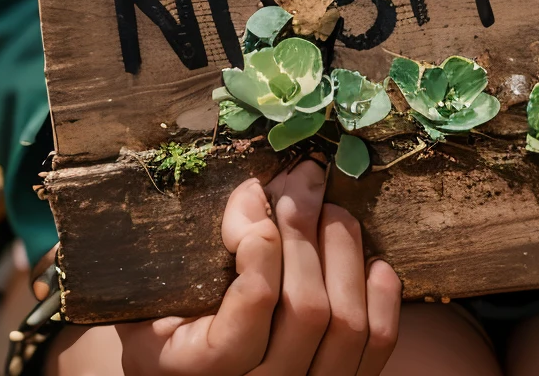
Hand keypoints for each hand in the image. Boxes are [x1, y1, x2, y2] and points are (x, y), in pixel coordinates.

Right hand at [115, 162, 399, 374]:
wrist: (193, 369)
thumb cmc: (166, 322)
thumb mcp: (158, 292)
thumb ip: (188, 251)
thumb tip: (253, 194)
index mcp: (197, 369)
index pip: (253, 301)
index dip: (260, 239)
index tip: (252, 191)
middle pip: (307, 308)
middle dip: (307, 230)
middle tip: (302, 181)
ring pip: (346, 323)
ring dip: (344, 251)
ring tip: (329, 210)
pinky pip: (376, 345)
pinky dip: (380, 295)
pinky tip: (367, 259)